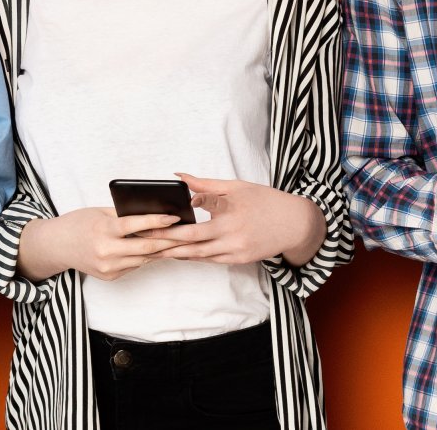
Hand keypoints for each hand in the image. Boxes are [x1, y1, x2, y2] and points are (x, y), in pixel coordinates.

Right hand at [18, 208, 184, 280]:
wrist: (56, 246)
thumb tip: (155, 213)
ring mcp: (109, 267)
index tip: (175, 217)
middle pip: (147, 247)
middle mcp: (106, 251)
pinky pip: (136, 265)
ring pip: (145, 258)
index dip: (158, 221)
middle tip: (189, 233)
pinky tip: (162, 250)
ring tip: (182, 242)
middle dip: (171, 240)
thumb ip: (125, 215)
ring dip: (164, 251)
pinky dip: (147, 257)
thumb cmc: (79, 223)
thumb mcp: (100, 213)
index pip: (136, 225)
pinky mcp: (110, 276)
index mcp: (104, 230)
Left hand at [142, 174, 325, 265]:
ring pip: (199, 256)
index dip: (171, 227)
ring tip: (153, 250)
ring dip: (175, 253)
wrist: (295, 224)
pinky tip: (179, 253)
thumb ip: (206, 185)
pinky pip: (211, 260)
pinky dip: (194, 256)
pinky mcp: (240, 259)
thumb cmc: (267, 201)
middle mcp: (232, 237)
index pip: (194, 224)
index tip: (149, 226)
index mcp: (230, 216)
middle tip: (141, 242)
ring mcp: (236, 251)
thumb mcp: (237, 187)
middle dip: (164, 243)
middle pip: (190, 244)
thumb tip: (179, 177)